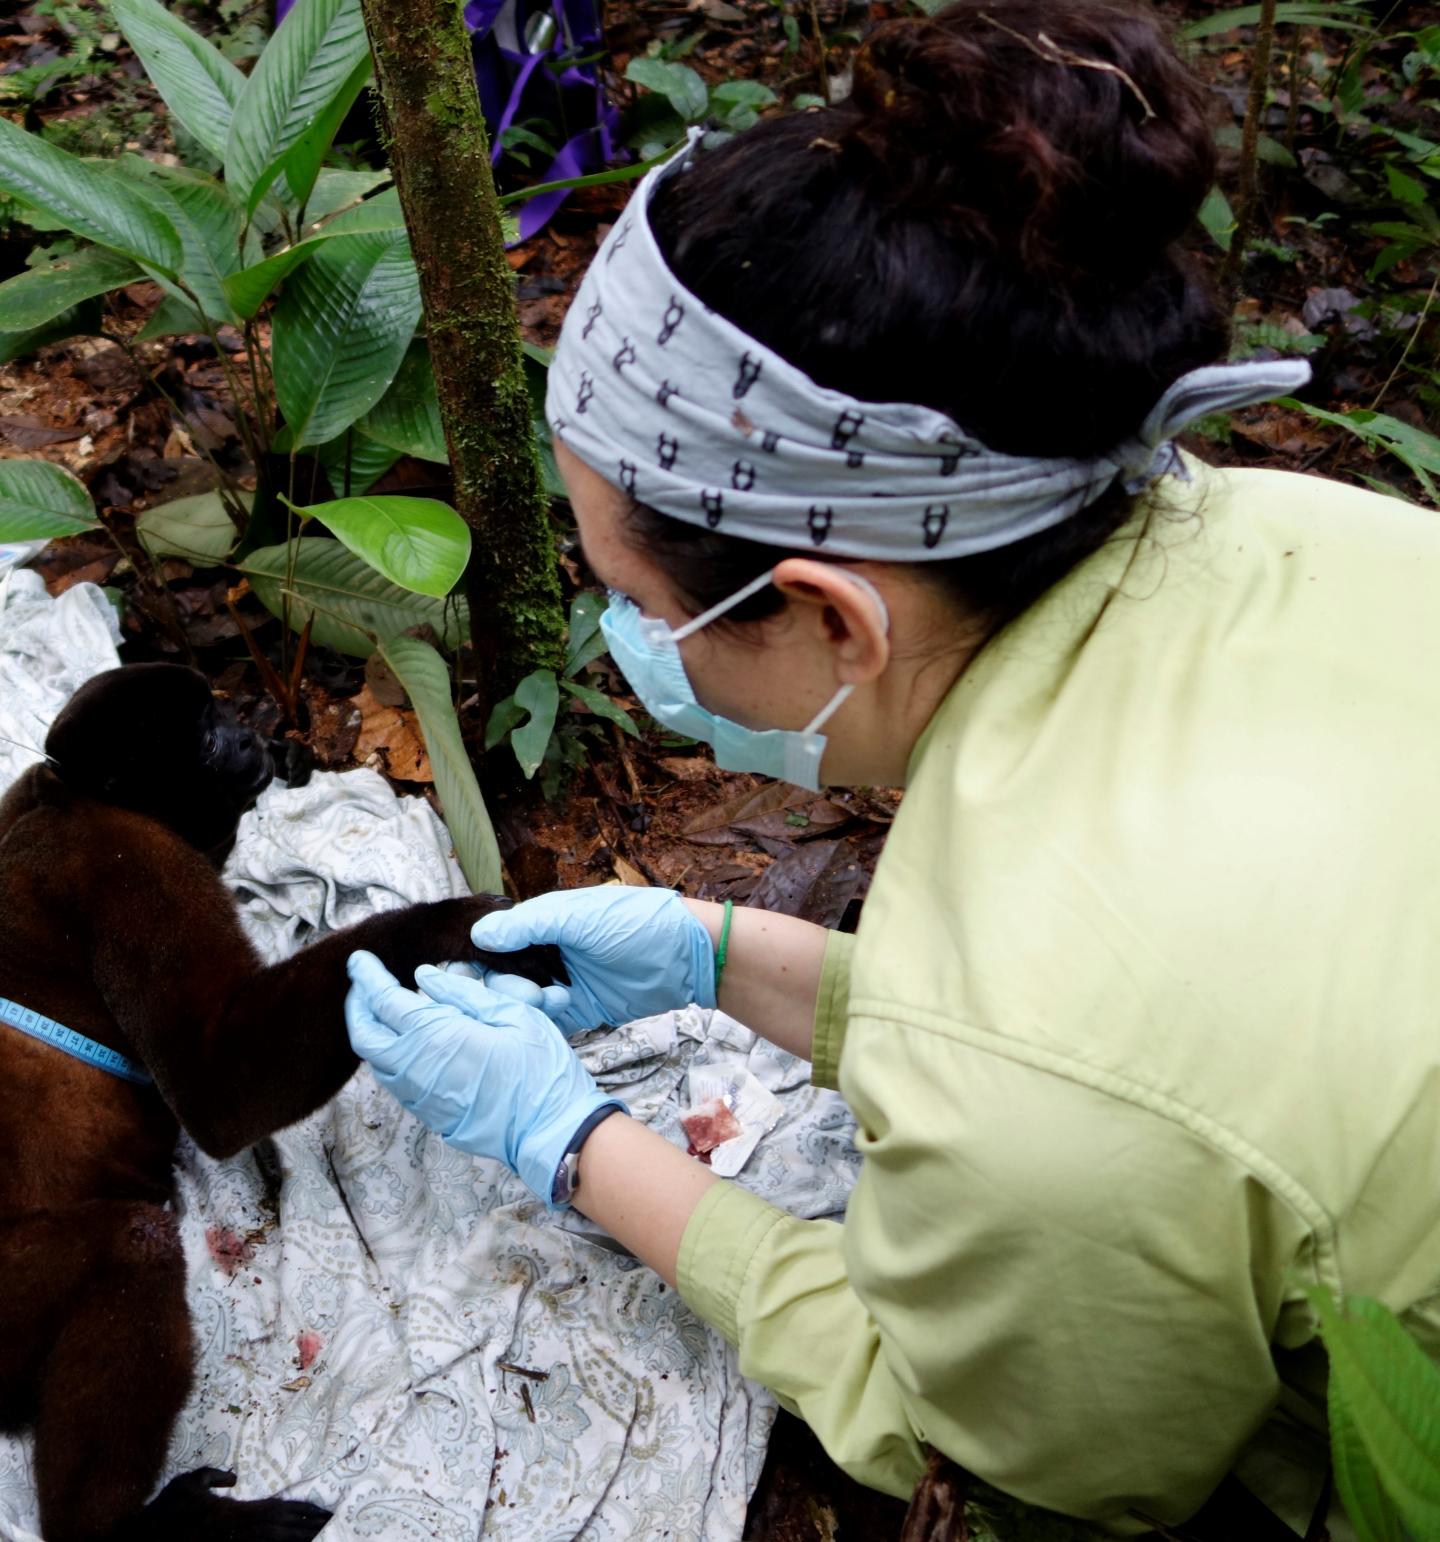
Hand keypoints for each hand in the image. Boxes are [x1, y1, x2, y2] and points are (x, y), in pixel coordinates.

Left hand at [345, 951, 624, 1205]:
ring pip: (376, 1061)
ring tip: (386, 1011)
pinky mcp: (428, 1114)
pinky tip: (411, 1042)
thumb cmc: (539, 1069)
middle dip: (357, 1006)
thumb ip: (464, 993)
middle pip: (364, 1034)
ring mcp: (419, 1096)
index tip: (361, 959)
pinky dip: (391, 1055)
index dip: (367, 976)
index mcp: (435, 1036)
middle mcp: (415, 1068)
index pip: (383, 1000)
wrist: (550, 1130)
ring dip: (372, 1032)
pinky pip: (395, 1081)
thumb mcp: (512, 1014)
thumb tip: (424, 977)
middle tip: (364, 985)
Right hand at [469, 886, 714, 1035]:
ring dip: (528, 1004)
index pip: (495, 942)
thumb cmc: (634, 923)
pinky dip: (544, 1022)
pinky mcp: (580, 1010)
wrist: (686, 957)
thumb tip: (478, 934)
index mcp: (542, 923)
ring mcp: (561, 982)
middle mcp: (545, 953)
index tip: (472, 974)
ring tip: (556, 999)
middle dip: (507, 987)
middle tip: (528, 992)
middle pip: (502, 976)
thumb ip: (529, 925)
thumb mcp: (579, 917)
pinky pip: (547, 1021)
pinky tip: (557, 1014)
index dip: (481, 958)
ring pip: (521, 1001)